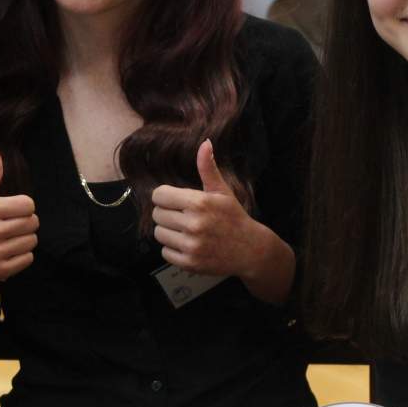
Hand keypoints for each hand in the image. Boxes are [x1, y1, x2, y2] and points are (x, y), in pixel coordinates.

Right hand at [0, 148, 38, 302]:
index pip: (28, 204)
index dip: (24, 208)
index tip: (12, 212)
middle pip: (33, 222)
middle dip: (25, 224)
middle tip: (10, 227)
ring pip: (32, 241)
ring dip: (24, 240)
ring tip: (8, 241)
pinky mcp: (0, 270)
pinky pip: (28, 258)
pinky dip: (22, 256)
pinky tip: (7, 253)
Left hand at [151, 140, 276, 279]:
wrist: (251, 250)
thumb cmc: (234, 218)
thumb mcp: (222, 191)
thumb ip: (208, 168)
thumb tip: (205, 143)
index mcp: (199, 203)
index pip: (159, 195)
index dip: (165, 197)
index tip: (174, 201)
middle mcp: (193, 224)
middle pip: (157, 215)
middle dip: (167, 214)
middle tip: (182, 217)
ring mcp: (191, 246)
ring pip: (159, 234)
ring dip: (168, 232)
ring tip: (185, 231)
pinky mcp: (190, 263)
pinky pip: (165, 253)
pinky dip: (173, 249)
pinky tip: (187, 244)